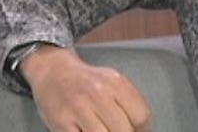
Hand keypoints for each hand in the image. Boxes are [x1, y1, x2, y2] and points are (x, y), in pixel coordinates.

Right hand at [21, 45, 151, 131]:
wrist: (53, 72)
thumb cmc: (87, 81)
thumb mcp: (113, 81)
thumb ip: (129, 101)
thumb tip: (143, 129)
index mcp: (115, 82)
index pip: (140, 116)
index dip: (143, 130)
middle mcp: (98, 93)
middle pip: (124, 130)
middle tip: (118, 130)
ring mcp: (78, 108)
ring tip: (104, 130)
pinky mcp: (61, 122)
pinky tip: (88, 131)